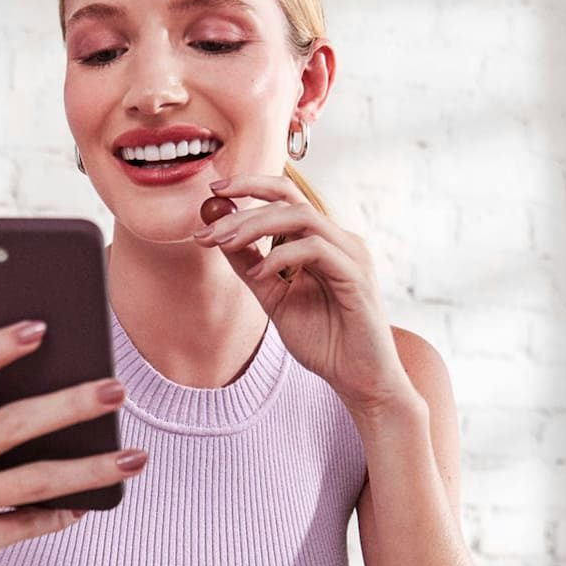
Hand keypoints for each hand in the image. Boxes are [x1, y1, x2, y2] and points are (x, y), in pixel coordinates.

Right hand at [0, 321, 145, 565]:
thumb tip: (58, 396)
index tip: (38, 327)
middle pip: (8, 425)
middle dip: (68, 404)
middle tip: (116, 390)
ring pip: (30, 478)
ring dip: (89, 468)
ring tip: (134, 457)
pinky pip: (24, 525)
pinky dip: (62, 515)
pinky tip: (91, 505)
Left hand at [194, 175, 415, 417]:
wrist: (357, 379)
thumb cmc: (324, 341)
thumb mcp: (275, 299)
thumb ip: (252, 268)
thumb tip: (220, 237)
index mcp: (321, 241)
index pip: (286, 197)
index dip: (251, 186)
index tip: (214, 191)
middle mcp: (339, 240)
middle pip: (290, 199)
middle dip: (243, 208)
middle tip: (208, 227)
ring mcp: (351, 255)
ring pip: (302, 217)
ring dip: (256, 226)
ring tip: (225, 243)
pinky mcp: (356, 276)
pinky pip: (315, 249)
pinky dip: (281, 256)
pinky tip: (259, 274)